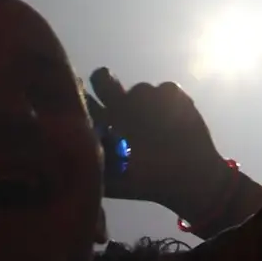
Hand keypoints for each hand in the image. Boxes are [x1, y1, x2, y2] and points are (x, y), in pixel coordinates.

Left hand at [88, 68, 252, 231]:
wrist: (188, 177)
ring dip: (146, 104)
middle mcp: (121, 108)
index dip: (77, 94)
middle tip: (106, 83)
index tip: (77, 90)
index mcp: (103, 125)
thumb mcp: (113, 182)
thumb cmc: (147, 182)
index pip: (82, 102)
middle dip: (103, 78)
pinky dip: (170, 102)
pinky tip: (174, 121)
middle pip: (102, 79)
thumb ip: (94, 162)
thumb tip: (74, 148)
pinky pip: (166, 88)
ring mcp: (147, 101)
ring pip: (140, 88)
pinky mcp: (172, 96)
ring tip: (156, 130)